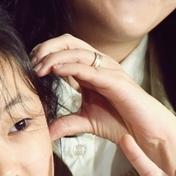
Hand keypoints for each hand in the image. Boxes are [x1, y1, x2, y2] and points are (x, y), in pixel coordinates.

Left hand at [32, 34, 175, 175]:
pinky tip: (56, 70)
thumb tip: (45, 134)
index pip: (65, 49)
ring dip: (54, 56)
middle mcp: (99, 65)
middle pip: (69, 42)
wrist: (145, 133)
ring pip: (77, 51)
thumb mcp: (86, 122)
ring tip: (38, 67)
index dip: (45, 52)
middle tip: (31, 62)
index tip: (30, 65)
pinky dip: (70, 66)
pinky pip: (89, 68)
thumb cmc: (121, 122)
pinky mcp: (115, 81)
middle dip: (47, 47)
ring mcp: (108, 70)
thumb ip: (66, 124)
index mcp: (91, 70)